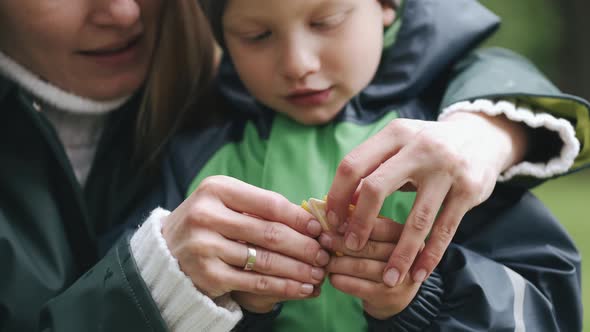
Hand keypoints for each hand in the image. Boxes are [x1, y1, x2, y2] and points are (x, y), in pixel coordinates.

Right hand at [162, 175, 329, 311]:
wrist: (166, 251)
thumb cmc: (208, 222)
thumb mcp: (227, 202)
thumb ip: (260, 207)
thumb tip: (309, 220)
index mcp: (216, 189)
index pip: (269, 204)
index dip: (299, 218)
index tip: (319, 228)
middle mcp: (207, 215)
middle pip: (269, 233)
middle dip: (304, 246)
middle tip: (325, 254)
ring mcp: (205, 246)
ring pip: (265, 260)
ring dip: (298, 269)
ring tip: (319, 273)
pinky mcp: (207, 275)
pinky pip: (254, 282)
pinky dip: (282, 286)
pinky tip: (301, 288)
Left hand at [320, 216, 420, 318]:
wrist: (396, 297)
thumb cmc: (383, 259)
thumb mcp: (382, 239)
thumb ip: (366, 223)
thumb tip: (338, 208)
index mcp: (407, 235)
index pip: (380, 227)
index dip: (355, 224)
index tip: (335, 223)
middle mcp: (408, 256)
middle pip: (369, 246)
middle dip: (341, 242)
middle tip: (323, 239)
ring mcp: (399, 278)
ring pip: (361, 266)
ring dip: (338, 262)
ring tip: (324, 258)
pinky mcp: (386, 296)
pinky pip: (357, 286)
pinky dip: (340, 280)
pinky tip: (332, 276)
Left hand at [326, 112, 527, 285]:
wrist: (482, 137)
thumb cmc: (426, 148)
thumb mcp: (398, 147)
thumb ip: (371, 171)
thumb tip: (342, 206)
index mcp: (395, 134)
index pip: (353, 165)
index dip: (338, 196)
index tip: (332, 221)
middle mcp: (420, 148)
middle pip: (376, 188)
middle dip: (360, 223)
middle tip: (350, 247)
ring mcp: (447, 169)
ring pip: (417, 219)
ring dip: (400, 254)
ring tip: (388, 278)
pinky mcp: (469, 189)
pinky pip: (445, 229)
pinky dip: (430, 255)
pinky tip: (418, 274)